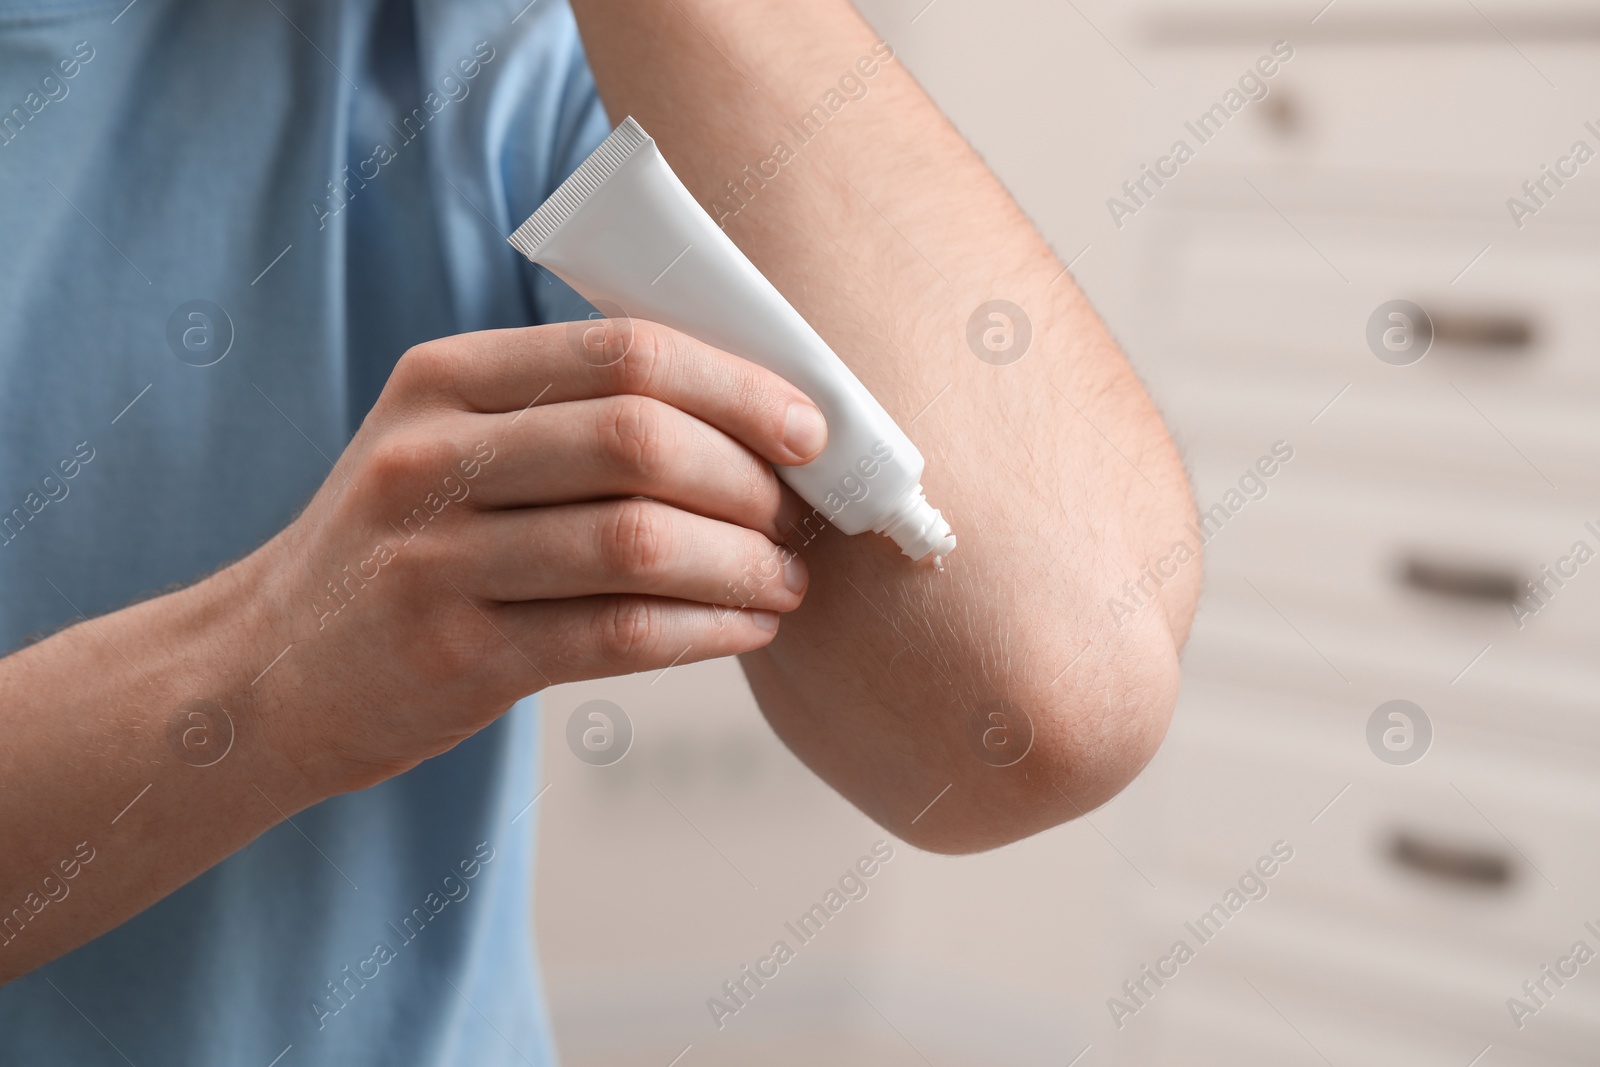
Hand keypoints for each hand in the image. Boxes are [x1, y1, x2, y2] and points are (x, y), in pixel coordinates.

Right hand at [241, 319, 826, 795]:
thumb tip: (750, 419)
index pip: (622, 353)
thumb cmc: (405, 546)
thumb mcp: (449, 446)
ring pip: (639, 542)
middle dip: (748, 480)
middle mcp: (429, 457)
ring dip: (744, 563)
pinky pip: (619, 634)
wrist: (271, 669)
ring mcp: (434, 559)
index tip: (809, 430)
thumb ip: (566, 415)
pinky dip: (707, 630)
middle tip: (798, 517)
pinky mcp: (456, 657)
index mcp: (442, 379)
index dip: (737, 388)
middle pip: (639, 439)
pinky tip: (747, 627)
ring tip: (789, 580)